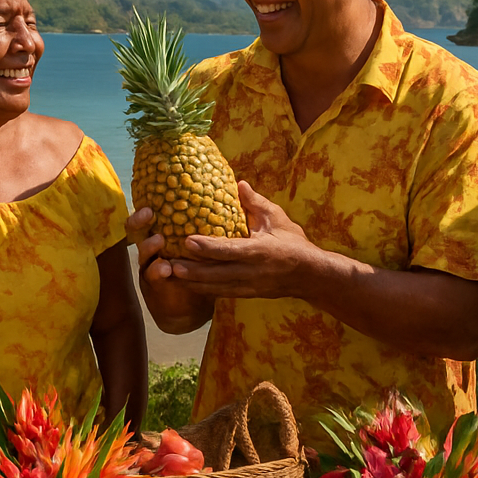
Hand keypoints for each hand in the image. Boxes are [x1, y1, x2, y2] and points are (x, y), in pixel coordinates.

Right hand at [126, 206, 212, 325]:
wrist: (188, 308)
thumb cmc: (196, 271)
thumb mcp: (198, 249)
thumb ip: (202, 231)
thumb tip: (224, 204)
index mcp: (160, 237)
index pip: (149, 218)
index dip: (147, 208)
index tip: (152, 201)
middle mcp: (150, 251)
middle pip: (136, 232)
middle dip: (139, 222)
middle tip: (149, 214)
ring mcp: (149, 268)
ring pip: (143, 254)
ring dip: (149, 246)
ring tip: (159, 240)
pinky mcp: (153, 286)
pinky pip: (153, 276)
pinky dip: (158, 271)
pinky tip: (166, 268)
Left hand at [165, 181, 325, 300]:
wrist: (310, 275)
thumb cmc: (293, 243)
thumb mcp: (277, 218)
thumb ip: (256, 202)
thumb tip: (239, 183)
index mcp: (259, 251)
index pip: (230, 250)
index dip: (208, 247)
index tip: (188, 241)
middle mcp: (251, 271)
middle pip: (216, 274)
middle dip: (191, 271)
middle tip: (168, 264)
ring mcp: (248, 285)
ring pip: (215, 287)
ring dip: (192, 283)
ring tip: (169, 276)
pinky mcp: (246, 294)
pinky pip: (220, 292)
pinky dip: (202, 289)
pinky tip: (186, 284)